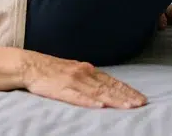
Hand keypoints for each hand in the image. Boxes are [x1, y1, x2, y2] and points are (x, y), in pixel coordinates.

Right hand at [19, 50, 146, 108]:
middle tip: (141, 103)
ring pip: (98, 92)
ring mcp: (74, 81)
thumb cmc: (52, 70)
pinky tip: (100, 105)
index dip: (127, 90)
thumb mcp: (74, 70)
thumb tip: (105, 86)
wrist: (30, 65)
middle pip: (109, 87)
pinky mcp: (62, 89)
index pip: (112, 81)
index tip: (140, 98)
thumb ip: (89, 78)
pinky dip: (90, 101)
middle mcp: (84, 73)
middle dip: (127, 96)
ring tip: (128, 106)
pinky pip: (77, 97)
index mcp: (88, 70)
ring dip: (115, 99)